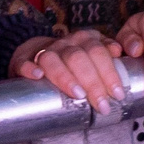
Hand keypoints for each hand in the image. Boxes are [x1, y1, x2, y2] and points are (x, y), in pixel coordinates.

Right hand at [11, 28, 125, 112]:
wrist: (36, 51)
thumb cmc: (72, 58)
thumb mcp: (92, 51)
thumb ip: (106, 52)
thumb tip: (119, 52)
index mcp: (84, 39)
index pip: (98, 52)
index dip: (109, 73)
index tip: (118, 94)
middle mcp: (65, 43)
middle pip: (79, 58)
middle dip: (92, 82)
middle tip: (102, 105)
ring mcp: (44, 51)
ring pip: (53, 59)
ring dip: (65, 77)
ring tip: (78, 95)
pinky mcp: (24, 60)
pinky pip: (24, 62)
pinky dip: (30, 68)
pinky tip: (37, 76)